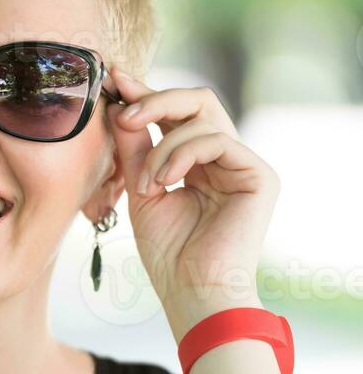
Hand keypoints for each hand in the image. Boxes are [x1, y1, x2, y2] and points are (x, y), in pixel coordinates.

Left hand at [105, 68, 279, 337]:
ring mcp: (244, 165)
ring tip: (145, 184)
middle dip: (155, 100)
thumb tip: (120, 105)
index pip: (176, 114)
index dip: (146, 94)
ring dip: (161, 145)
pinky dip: (182, 153)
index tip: (114, 80)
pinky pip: (217, 140)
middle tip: (123, 114)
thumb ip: (135, 148)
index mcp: (199, 162)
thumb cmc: (168, 254)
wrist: (193, 293)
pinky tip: (164, 181)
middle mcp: (225, 159)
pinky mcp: (260, 176)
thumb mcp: (142, 190)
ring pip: (203, 116)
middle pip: (196, 101)